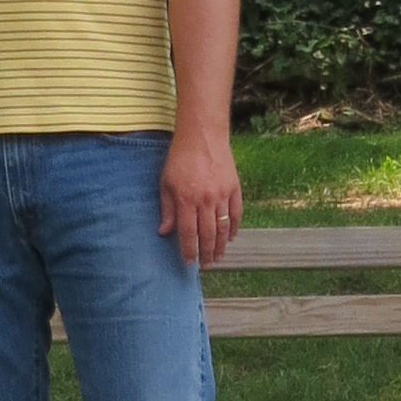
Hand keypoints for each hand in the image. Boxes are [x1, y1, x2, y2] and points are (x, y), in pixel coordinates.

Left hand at [158, 128, 241, 268]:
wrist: (202, 136)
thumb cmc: (180, 159)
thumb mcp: (166, 182)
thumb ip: (167, 209)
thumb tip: (165, 232)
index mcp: (186, 199)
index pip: (188, 233)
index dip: (188, 250)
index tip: (189, 262)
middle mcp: (205, 200)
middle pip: (207, 235)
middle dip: (206, 253)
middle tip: (206, 265)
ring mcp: (222, 195)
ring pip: (223, 228)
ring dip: (220, 246)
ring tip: (217, 257)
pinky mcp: (234, 188)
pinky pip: (236, 214)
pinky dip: (234, 228)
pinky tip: (230, 238)